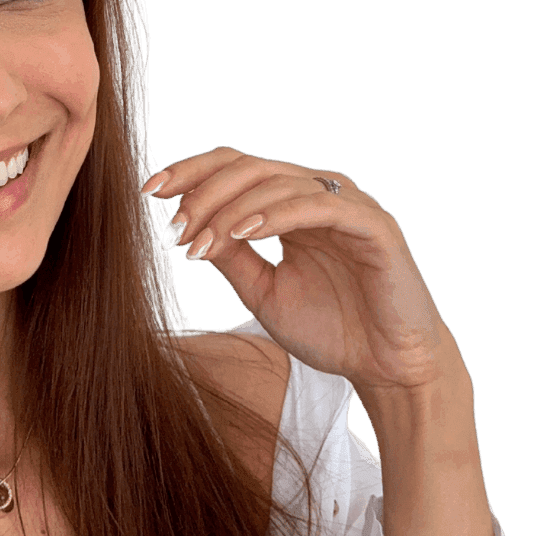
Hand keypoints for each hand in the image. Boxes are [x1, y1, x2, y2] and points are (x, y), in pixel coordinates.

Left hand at [141, 147, 461, 396]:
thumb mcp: (263, 293)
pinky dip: (276, 214)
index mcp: (291, 206)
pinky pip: (319, 204)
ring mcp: (348, 204)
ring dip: (230, 207)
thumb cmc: (332, 330)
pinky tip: (242, 232)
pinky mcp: (373, 224)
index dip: (190, 173)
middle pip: (249, 166)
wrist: (389, 368)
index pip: (235, 169)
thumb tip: (186, 228)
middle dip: (203, 191)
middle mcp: (318, 194)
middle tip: (173, 225)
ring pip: (278, 182)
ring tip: (197, 239)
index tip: (147, 193)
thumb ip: (231, 257)